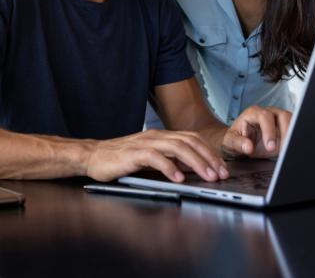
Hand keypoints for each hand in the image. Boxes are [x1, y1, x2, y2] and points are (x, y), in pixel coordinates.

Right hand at [85, 129, 228, 182]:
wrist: (93, 156)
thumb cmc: (121, 159)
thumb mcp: (150, 159)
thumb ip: (169, 160)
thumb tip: (192, 168)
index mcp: (162, 136)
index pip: (192, 139)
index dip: (209, 152)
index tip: (221, 168)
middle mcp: (156, 136)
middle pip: (189, 141)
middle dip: (208, 158)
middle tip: (220, 173)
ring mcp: (145, 143)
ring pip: (177, 147)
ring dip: (195, 162)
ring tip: (207, 176)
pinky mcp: (133, 153)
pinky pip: (155, 158)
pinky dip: (170, 167)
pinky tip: (179, 178)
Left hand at [222, 105, 291, 158]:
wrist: (241, 140)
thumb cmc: (236, 138)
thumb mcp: (231, 141)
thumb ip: (238, 143)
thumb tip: (248, 147)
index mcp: (254, 113)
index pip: (265, 116)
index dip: (269, 131)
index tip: (270, 147)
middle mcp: (268, 113)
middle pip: (283, 115)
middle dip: (285, 132)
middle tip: (283, 149)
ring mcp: (278, 119)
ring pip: (292, 120)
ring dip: (292, 135)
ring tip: (288, 150)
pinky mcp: (285, 127)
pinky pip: (294, 129)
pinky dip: (294, 138)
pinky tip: (291, 149)